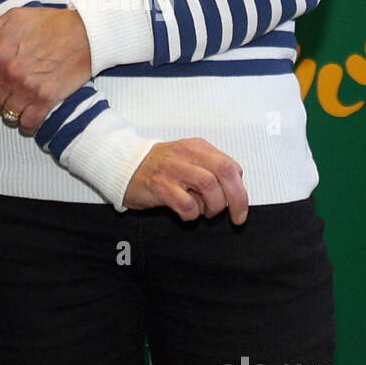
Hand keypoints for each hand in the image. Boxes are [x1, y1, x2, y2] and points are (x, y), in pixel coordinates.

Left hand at [0, 6, 91, 133]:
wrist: (84, 33)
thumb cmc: (48, 23)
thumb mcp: (11, 18)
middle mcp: (10, 74)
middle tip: (4, 94)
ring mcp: (28, 89)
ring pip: (7, 114)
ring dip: (10, 112)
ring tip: (16, 104)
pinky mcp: (47, 100)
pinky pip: (28, 123)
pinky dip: (26, 124)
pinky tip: (28, 117)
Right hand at [124, 140, 248, 223]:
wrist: (125, 167)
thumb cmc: (160, 168)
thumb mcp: (188, 159)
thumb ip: (211, 168)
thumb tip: (235, 188)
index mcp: (197, 147)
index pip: (231, 165)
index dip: (240, 189)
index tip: (238, 204)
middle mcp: (186, 154)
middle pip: (225, 172)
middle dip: (237, 199)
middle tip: (237, 217)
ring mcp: (172, 168)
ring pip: (210, 185)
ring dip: (213, 206)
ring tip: (204, 212)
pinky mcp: (159, 185)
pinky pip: (187, 204)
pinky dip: (192, 214)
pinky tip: (185, 213)